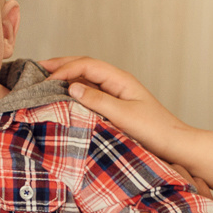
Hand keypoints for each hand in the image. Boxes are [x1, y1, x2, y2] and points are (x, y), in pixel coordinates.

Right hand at [44, 57, 196, 167]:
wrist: (174, 146)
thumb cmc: (155, 131)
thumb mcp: (124, 115)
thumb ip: (98, 101)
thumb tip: (72, 87)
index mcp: (121, 80)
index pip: (87, 65)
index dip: (65, 69)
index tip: (46, 80)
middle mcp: (117, 83)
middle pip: (84, 67)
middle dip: (61, 66)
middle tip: (37, 68)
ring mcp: (115, 95)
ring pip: (86, 79)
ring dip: (65, 77)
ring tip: (44, 80)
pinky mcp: (114, 108)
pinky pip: (90, 94)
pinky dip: (73, 92)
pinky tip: (62, 97)